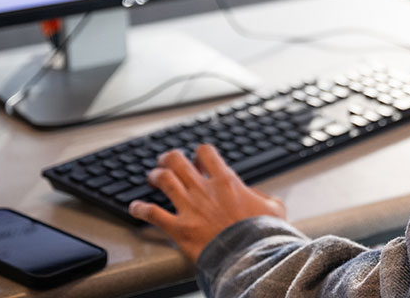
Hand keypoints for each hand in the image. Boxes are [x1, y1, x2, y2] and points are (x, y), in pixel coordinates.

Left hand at [129, 144, 285, 261]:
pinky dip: (140, 209)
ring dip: (154, 176)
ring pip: (163, 179)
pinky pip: (152, 214)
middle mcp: (204, 189)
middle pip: (177, 160)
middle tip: (165, 162)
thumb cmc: (262, 235)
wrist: (250, 257)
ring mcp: (189, 207)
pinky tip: (135, 208)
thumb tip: (256, 195)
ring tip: (152, 178)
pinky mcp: (179, 228)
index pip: (205, 152)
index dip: (198, 153)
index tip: (197, 160)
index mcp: (226, 181)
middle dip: (168, 158)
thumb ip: (263, 196)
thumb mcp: (274, 208)